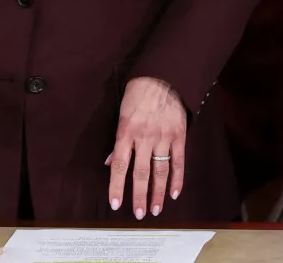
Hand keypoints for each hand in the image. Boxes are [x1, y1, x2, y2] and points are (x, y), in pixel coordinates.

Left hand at [106, 76, 185, 218]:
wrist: (162, 77)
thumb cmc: (137, 94)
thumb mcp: (121, 113)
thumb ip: (118, 140)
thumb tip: (112, 163)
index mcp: (126, 131)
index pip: (120, 165)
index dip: (117, 186)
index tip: (115, 204)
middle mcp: (144, 137)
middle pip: (140, 173)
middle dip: (139, 196)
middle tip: (138, 215)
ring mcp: (163, 137)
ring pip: (160, 171)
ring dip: (158, 193)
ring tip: (156, 210)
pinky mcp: (179, 136)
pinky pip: (178, 162)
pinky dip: (177, 180)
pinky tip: (174, 194)